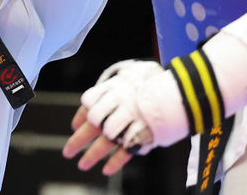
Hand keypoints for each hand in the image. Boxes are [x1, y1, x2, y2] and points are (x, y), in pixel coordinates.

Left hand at [64, 59, 189, 174]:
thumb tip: (89, 107)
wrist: (179, 90)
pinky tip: (105, 170)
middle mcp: (118, 106)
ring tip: (82, 165)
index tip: (75, 127)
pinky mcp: (142, 134)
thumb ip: (109, 89)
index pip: (88, 103)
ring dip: (92, 155)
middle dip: (78, 140)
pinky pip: (125, 151)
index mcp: (113, 89)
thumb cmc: (152, 82)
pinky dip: (115, 161)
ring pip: (105, 141)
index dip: (81, 117)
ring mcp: (130, 121)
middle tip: (68, 152)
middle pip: (92, 125)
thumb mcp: (128, 76)